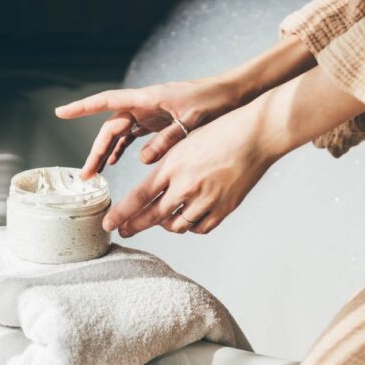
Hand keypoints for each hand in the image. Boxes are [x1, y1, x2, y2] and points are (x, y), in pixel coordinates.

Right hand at [55, 76, 244, 178]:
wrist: (233, 93)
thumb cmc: (213, 100)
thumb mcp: (190, 121)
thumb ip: (166, 139)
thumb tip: (141, 159)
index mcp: (147, 99)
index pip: (107, 101)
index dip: (82, 108)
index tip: (61, 113)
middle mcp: (144, 104)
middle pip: (111, 127)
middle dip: (96, 150)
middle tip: (86, 175)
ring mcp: (150, 112)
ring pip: (121, 133)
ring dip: (108, 151)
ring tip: (98, 173)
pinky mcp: (158, 119)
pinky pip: (134, 134)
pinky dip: (124, 147)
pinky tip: (118, 161)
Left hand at [103, 100, 278, 236]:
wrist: (255, 135)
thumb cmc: (219, 133)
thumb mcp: (183, 144)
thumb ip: (165, 168)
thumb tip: (149, 191)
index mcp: (173, 166)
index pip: (139, 197)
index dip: (121, 214)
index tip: (109, 224)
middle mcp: (187, 186)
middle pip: (153, 217)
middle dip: (134, 226)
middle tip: (123, 231)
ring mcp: (206, 199)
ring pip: (176, 226)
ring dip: (164, 225)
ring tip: (159, 219)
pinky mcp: (224, 208)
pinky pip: (199, 228)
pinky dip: (189, 226)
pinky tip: (185, 218)